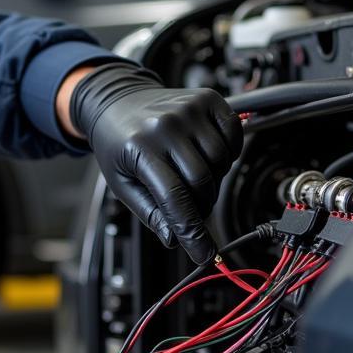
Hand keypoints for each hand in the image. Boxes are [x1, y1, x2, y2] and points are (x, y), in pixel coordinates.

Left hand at [69, 64, 242, 263]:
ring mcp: (187, 110)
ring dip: (213, 178)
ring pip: (220, 161)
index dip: (192, 231)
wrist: (118, 100)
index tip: (204, 253)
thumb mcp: (121, 183)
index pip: (174, 197)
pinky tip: (207, 154)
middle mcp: (165, 126)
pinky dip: (228, 152)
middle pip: (202, 181)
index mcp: (139, 148)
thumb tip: (175, 238)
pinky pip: (234, 134)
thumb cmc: (118, 142)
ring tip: (191, 174)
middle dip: (200, 204)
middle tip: (189, 205)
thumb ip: (149, 212)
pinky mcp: (206, 99)